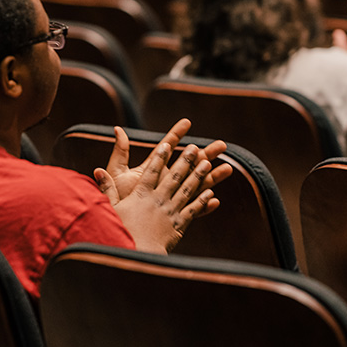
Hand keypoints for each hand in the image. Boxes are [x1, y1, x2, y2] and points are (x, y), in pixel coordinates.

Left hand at [95, 119, 231, 210]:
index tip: (187, 122)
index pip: (166, 147)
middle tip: (222, 145)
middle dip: (206, 154)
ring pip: (196, 186)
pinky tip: (214, 200)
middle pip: (189, 165)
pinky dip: (203, 206)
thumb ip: (120, 152)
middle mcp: (165, 181)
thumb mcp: (118, 172)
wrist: (118, 225)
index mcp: (152, 169)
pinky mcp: (172, 215)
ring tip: (229, 168)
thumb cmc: (117, 198)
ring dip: (212, 178)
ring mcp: (171, 198)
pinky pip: (191, 211)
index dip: (176, 134)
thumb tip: (117, 129)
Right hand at [107, 141, 219, 252]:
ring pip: (187, 190)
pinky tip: (212, 193)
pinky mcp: (179, 225)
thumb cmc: (122, 232)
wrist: (138, 254)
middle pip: (174, 176)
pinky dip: (203, 201)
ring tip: (207, 163)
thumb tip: (97, 171)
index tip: (168, 145)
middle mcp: (159, 200)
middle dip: (185, 160)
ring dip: (198, 175)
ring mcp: (171, 211)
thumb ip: (107, 189)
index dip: (161, 157)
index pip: (152, 171)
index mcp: (142, 194)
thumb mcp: (111, 209)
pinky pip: (193, 210)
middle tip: (195, 147)